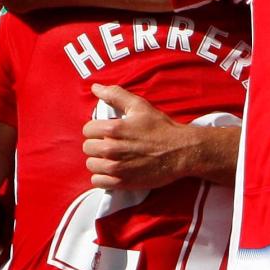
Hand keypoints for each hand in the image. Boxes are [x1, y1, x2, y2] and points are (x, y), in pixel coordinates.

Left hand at [82, 84, 207, 189]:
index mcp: (113, 129)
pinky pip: (98, 182)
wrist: (182, 152)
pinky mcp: (122, 182)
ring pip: (91, 165)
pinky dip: (103, 178)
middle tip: (111, 144)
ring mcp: (116, 167)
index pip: (87, 130)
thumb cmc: (162, 129)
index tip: (107, 132)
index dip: (97, 129)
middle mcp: (111, 149)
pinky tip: (113, 171)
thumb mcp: (140, 106)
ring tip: (112, 158)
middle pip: (88, 148)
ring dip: (99, 162)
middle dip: (98, 145)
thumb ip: (115, 95)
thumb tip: (95, 87)